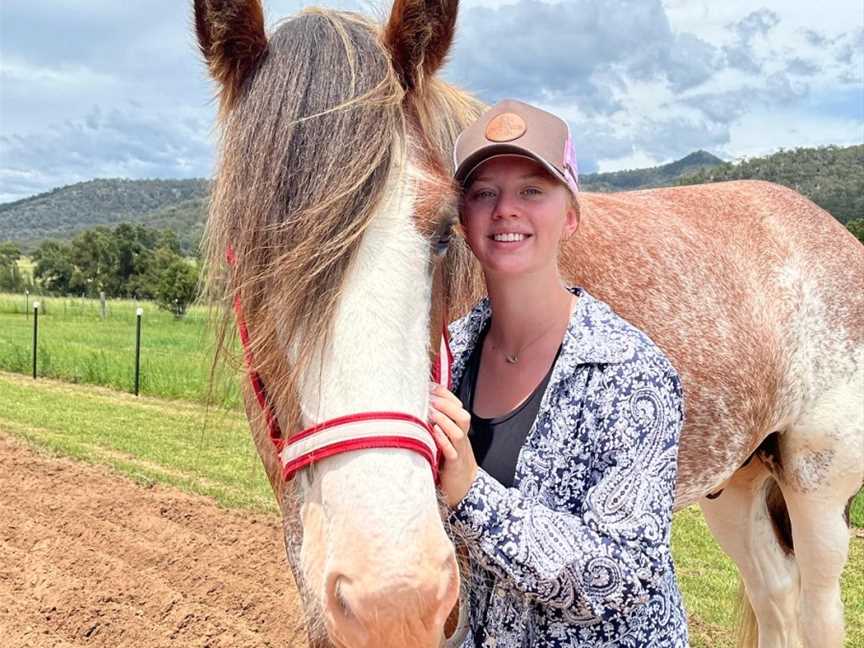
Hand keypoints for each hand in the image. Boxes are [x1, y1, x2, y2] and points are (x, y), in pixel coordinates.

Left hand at [429, 382, 477, 507]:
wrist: (465, 486)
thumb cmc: (451, 459)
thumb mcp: (447, 437)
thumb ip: (438, 422)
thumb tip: (422, 404)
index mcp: (459, 428)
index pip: (457, 405)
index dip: (445, 394)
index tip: (430, 386)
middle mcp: (461, 437)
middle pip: (462, 416)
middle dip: (447, 405)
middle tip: (431, 399)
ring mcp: (459, 450)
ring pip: (458, 432)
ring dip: (445, 421)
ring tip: (431, 413)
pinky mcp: (454, 465)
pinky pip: (452, 452)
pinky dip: (444, 441)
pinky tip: (434, 433)